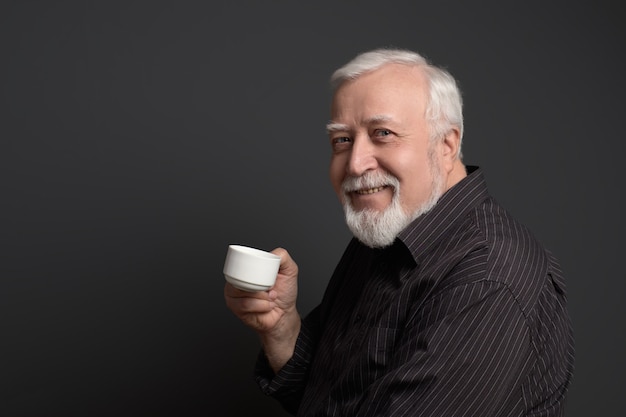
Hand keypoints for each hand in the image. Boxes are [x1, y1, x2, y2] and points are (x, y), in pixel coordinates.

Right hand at [224, 247, 300, 370]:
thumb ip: (283, 257)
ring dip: (263, 297)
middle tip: (271, 288)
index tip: (268, 277)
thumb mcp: (289, 271)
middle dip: (261, 286)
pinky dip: (261, 305)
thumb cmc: (284, 293)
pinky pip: (245, 305)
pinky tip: (266, 306)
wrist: (285, 313)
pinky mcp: (235, 308)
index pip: (241, 263)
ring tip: (270, 297)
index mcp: (247, 269)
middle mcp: (238, 280)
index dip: (255, 270)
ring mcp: (234, 294)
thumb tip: (275, 252)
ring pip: (244, 292)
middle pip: (242, 278)